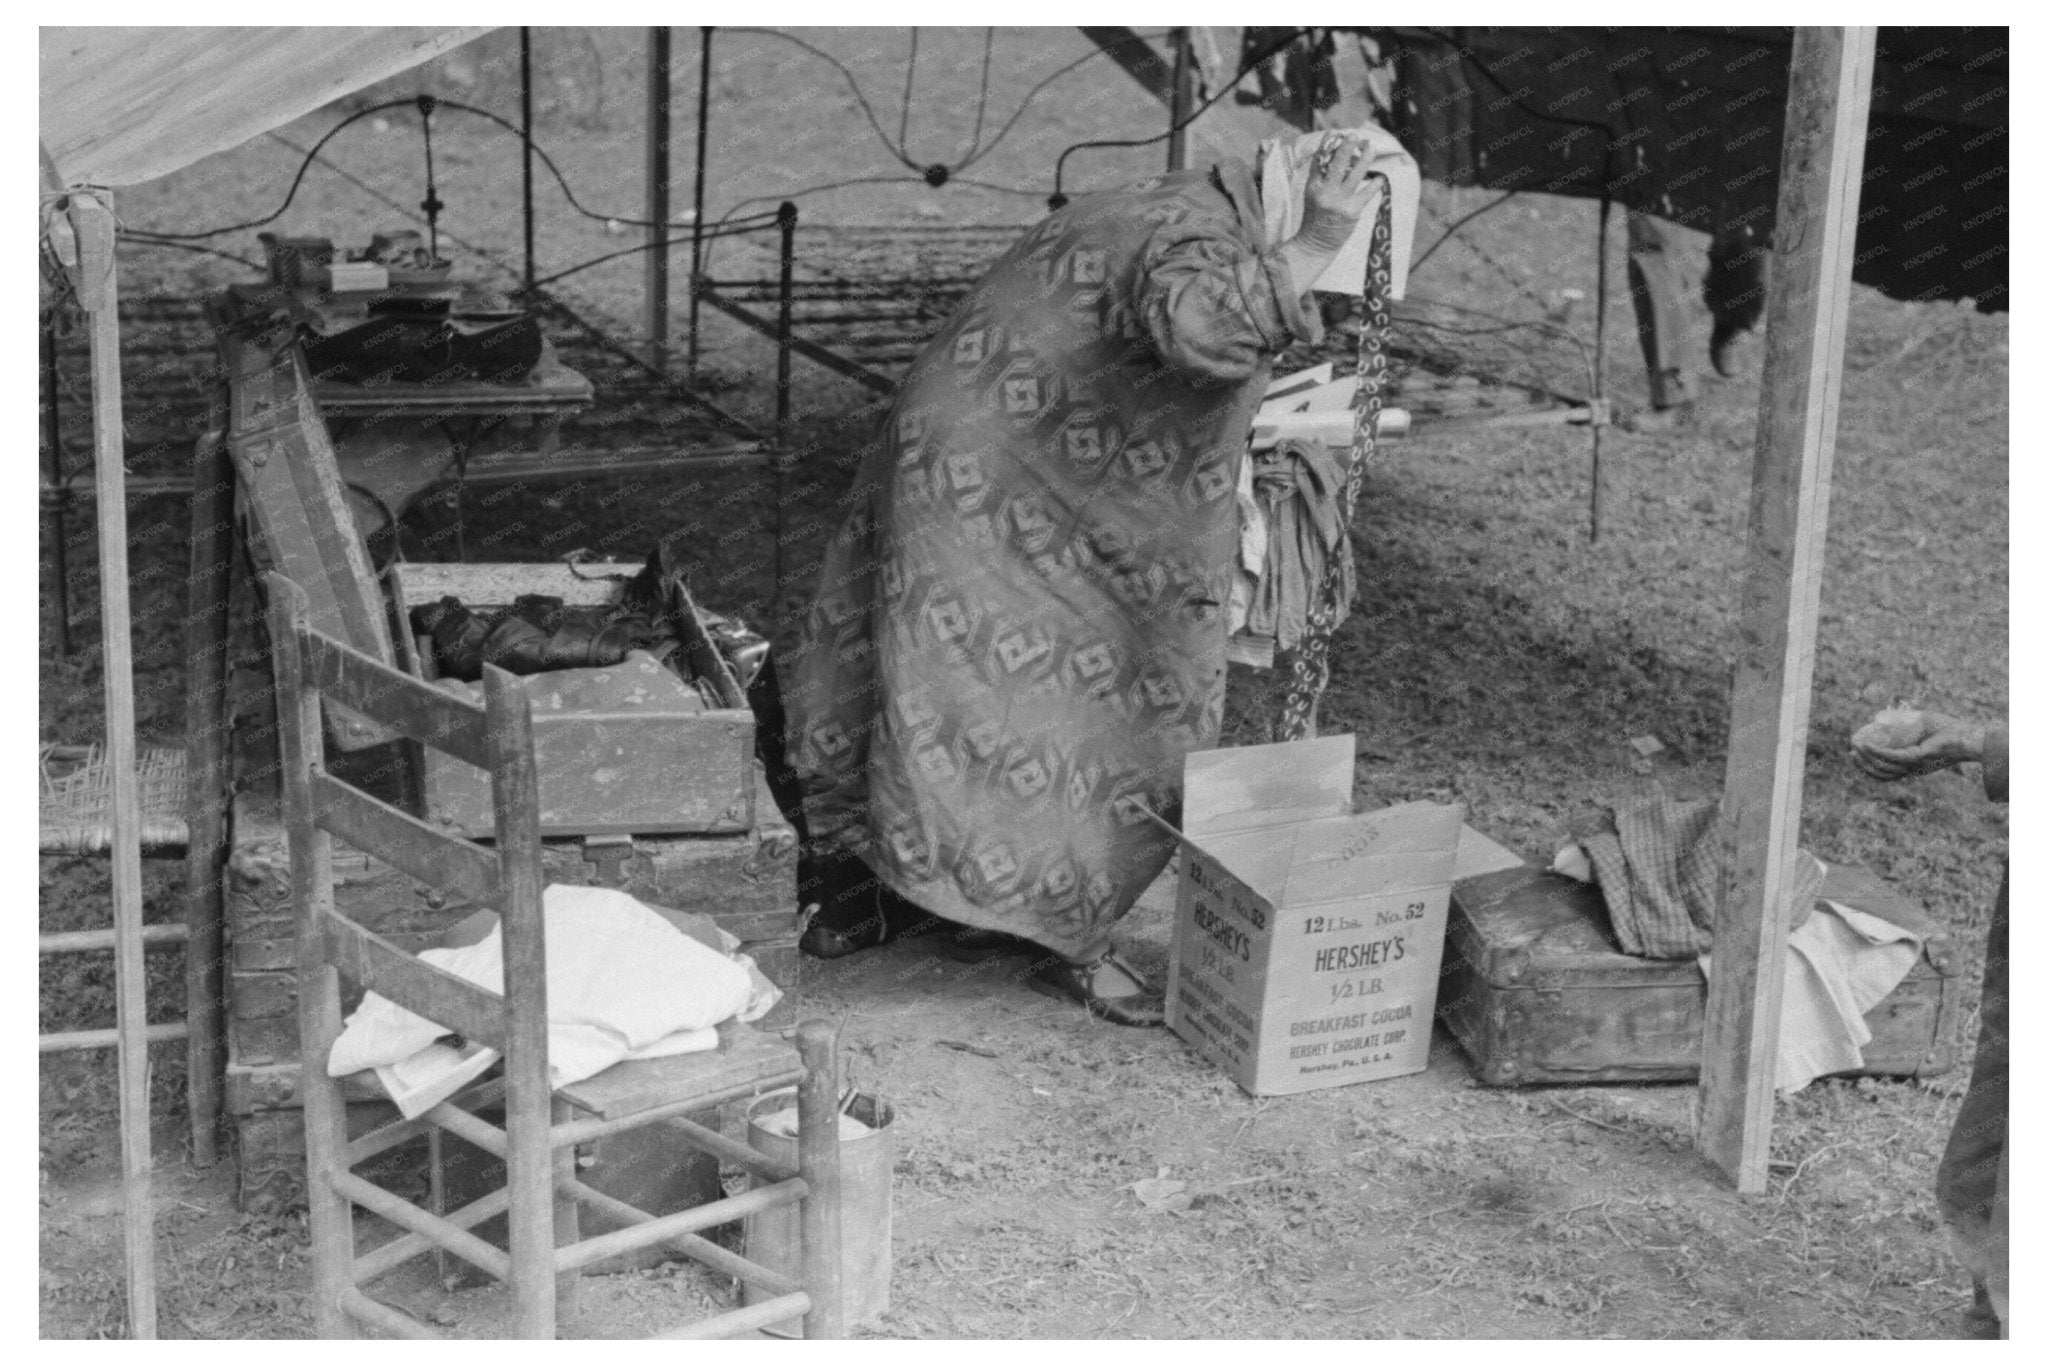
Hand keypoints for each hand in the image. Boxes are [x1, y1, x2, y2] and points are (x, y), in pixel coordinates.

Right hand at [1293, 135, 1379, 253]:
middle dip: (1346, 147)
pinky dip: (1374, 184)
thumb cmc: (1316, 217)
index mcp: (1313, 186)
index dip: (1326, 145)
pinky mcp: (1351, 211)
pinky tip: (1379, 178)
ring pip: (1355, 175)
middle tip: (1354, 135)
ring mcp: (1339, 202)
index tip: (1334, 132)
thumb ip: (1321, 177)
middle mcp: (1325, 192)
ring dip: (1365, 159)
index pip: (1319, 160)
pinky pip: (1366, 194)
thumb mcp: (1312, 195)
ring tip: (1371, 147)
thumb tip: (1334, 155)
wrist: (1316, 244)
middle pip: (1337, 164)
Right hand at [1850, 708, 1985, 781]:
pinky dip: (1876, 751)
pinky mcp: (1917, 757)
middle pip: (1880, 773)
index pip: (1885, 774)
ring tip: (1855, 747)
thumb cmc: (1949, 730)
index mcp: (1911, 768)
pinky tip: (1866, 744)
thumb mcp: (1923, 728)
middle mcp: (1911, 770)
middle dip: (1862, 765)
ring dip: (1865, 759)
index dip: (1867, 768)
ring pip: (1882, 766)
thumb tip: (1890, 714)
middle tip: (1851, 751)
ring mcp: (1914, 765)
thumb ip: (1908, 724)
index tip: (1856, 755)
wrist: (1969, 736)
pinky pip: (1892, 756)